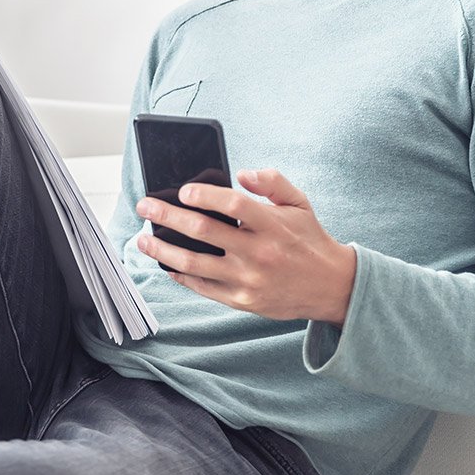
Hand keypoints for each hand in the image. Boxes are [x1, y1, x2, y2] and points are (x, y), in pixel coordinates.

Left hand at [135, 168, 356, 324]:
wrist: (331, 287)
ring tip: (143, 238)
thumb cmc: (309, 239)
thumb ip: (272, 182)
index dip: (204, 195)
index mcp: (273, 225)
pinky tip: (165, 262)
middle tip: (145, 207)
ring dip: (163, 250)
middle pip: (203, 232)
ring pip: (194, 264)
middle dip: (167, 217)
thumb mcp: (299, 204)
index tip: (182, 191)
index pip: (233, 204)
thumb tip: (241, 173)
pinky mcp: (242, 301)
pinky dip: (179, 274)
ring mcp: (248, 280)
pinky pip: (202, 287)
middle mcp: (258, 253)